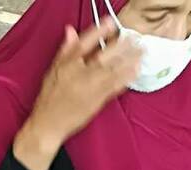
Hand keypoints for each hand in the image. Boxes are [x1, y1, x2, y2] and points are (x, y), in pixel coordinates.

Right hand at [16, 20, 138, 169]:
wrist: (49, 125)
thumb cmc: (49, 99)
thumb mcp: (52, 70)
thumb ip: (65, 50)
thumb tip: (71, 31)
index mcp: (67, 65)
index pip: (85, 43)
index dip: (99, 31)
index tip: (110, 23)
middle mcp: (81, 73)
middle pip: (104, 54)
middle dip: (122, 45)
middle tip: (135, 38)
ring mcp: (91, 87)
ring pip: (114, 69)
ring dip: (130, 59)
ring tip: (142, 51)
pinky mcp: (98, 100)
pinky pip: (116, 86)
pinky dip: (127, 77)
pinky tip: (136, 70)